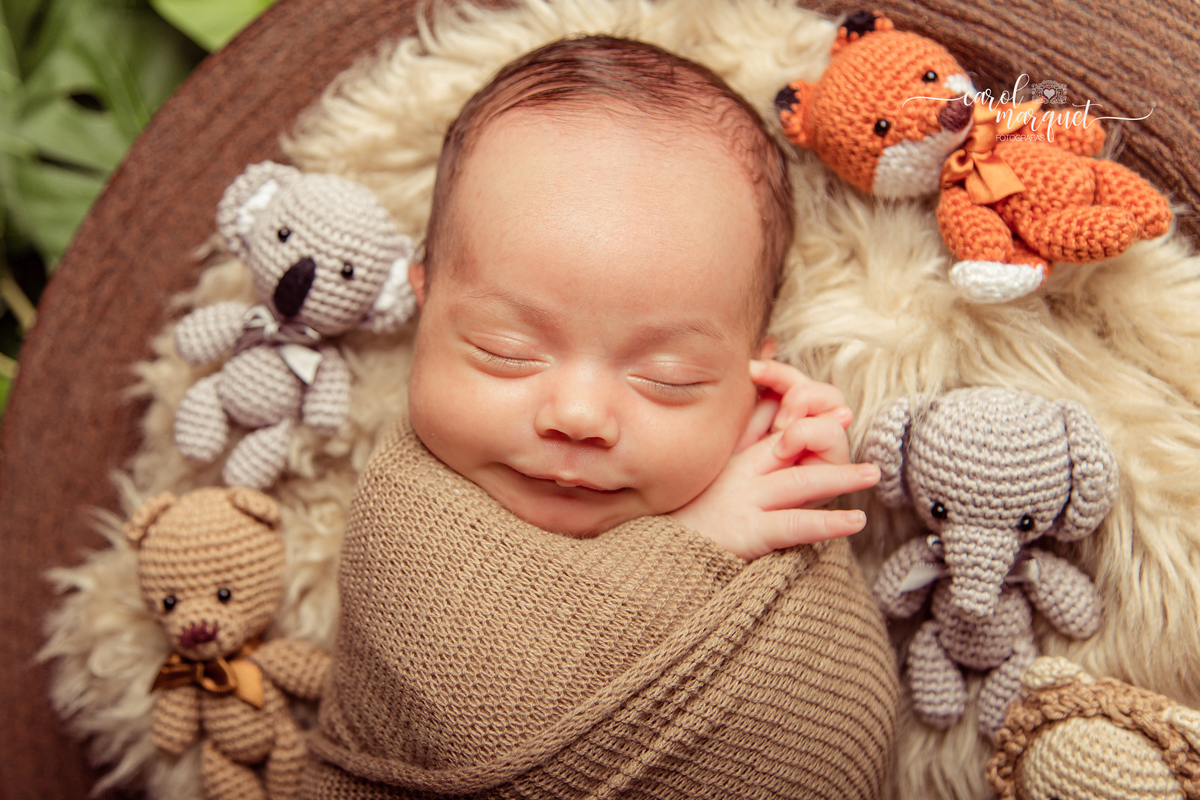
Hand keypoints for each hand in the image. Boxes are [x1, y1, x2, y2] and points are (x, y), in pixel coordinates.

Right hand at [671, 360, 879, 560]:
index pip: (775, 426)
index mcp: (738, 458)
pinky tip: (855, 520)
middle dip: (825, 433)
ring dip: (839, 476)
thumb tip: (773, 407)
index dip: (805, 414)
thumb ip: (745, 436)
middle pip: (789, 446)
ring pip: (799, 482)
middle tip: (854, 424)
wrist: (665, 552)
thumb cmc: (692, 512)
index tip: (838, 409)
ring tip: (871, 474)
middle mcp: (744, 475)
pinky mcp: (750, 533)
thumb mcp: (715, 469)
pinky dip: (827, 523)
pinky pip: (795, 526)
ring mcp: (748, 502)